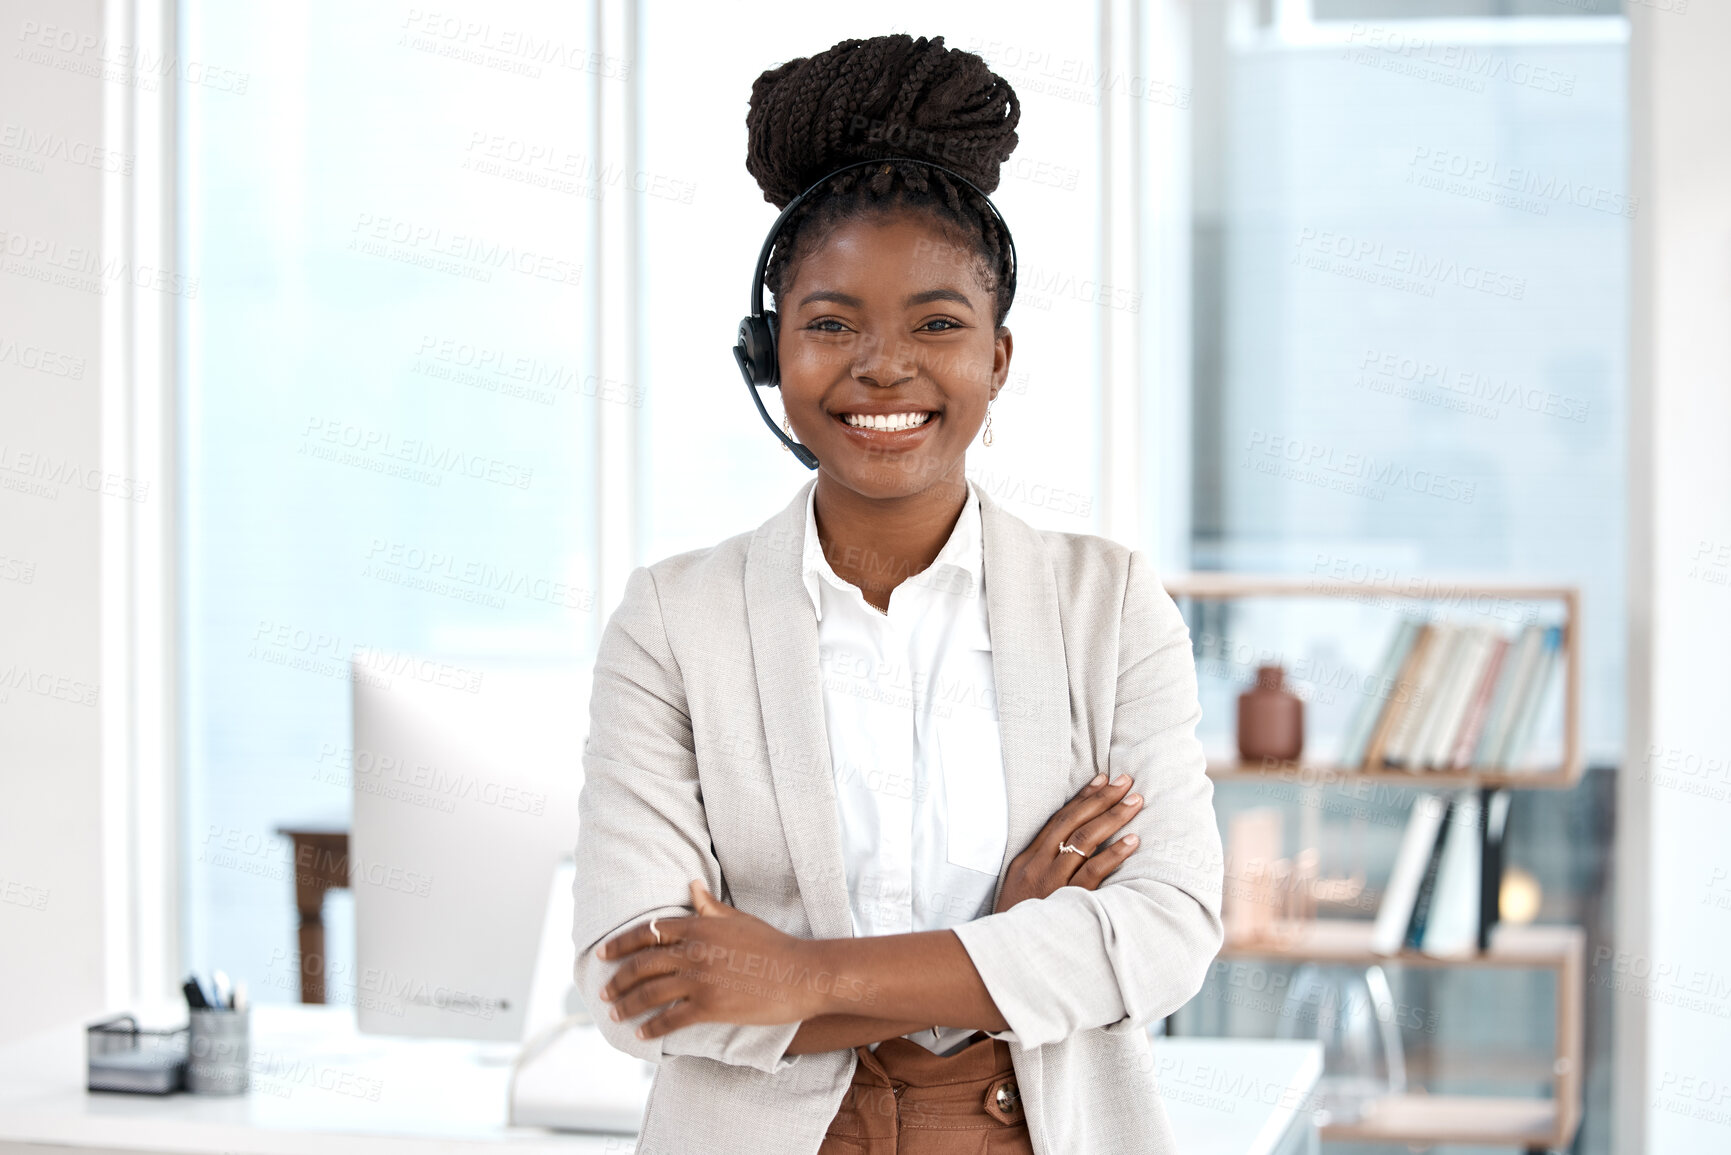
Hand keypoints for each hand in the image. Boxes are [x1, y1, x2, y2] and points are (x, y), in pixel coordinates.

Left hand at [598, 880, 863, 1040]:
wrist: (801, 974)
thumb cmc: (772, 945)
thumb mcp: (738, 919)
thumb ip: (709, 907)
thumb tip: (691, 886)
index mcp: (698, 926)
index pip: (647, 932)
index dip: (620, 944)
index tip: (603, 954)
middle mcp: (693, 951)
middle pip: (641, 965)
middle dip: (617, 979)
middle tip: (604, 991)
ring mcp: (700, 980)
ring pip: (649, 993)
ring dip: (627, 1004)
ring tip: (615, 1013)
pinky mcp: (709, 1007)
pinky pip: (670, 1019)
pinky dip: (652, 1028)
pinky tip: (641, 1033)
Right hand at [993, 772, 1141, 912]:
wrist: (1002, 956)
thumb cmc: (1018, 924)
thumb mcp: (1021, 891)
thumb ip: (1043, 869)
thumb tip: (1074, 850)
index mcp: (1026, 860)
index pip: (1058, 820)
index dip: (1082, 798)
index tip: (1102, 779)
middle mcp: (1037, 866)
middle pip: (1072, 823)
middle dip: (1102, 799)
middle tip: (1126, 781)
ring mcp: (1050, 883)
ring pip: (1083, 842)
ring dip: (1112, 818)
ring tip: (1135, 802)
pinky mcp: (1065, 902)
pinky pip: (1092, 873)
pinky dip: (1113, 855)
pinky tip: (1132, 842)